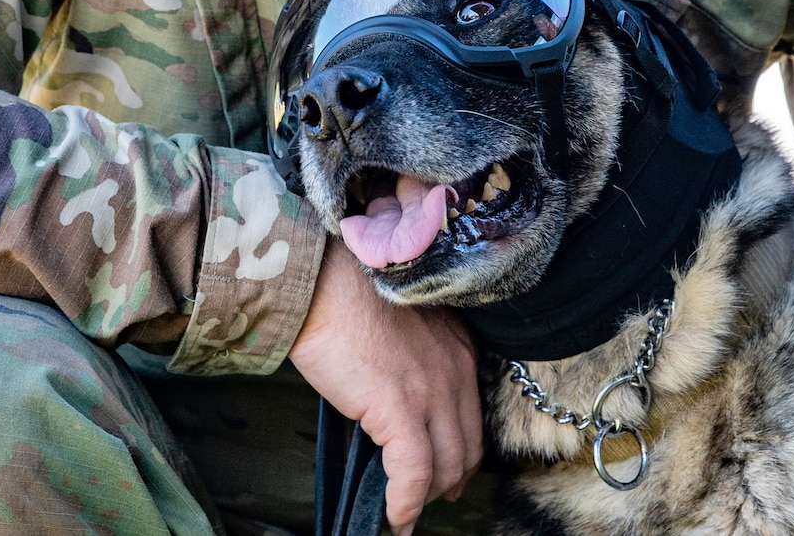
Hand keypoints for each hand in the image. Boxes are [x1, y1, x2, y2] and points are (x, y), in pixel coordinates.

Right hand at [288, 238, 483, 534]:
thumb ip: (413, 358)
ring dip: (426, 496)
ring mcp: (431, 391)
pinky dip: (406, 503)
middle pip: (467, 446)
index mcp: (457, 347)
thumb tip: (396, 398)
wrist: (320, 281)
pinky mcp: (400, 409)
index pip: (472, 416)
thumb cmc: (346, 293)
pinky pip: (413, 472)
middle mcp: (455, 370)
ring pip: (446, 464)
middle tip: (430, 498)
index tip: (447, 469)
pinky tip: (395, 517)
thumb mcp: (400, 323)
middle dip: (450, 479)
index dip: (461, 451)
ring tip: (406, 512)